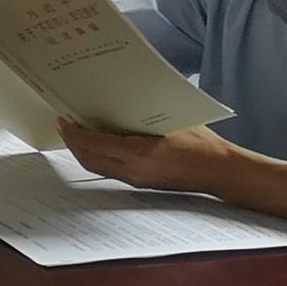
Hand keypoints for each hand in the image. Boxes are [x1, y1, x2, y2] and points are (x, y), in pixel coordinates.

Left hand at [58, 118, 238, 192]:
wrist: (221, 171)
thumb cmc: (202, 143)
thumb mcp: (171, 121)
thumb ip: (142, 115)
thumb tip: (117, 102)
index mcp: (139, 153)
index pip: (94, 144)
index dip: (74, 132)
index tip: (65, 119)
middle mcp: (133, 170)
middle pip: (89, 159)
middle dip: (72, 143)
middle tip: (65, 125)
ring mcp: (136, 180)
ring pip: (97, 167)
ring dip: (84, 151)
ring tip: (78, 133)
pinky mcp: (141, 183)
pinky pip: (110, 170)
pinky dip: (99, 157)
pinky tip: (100, 144)